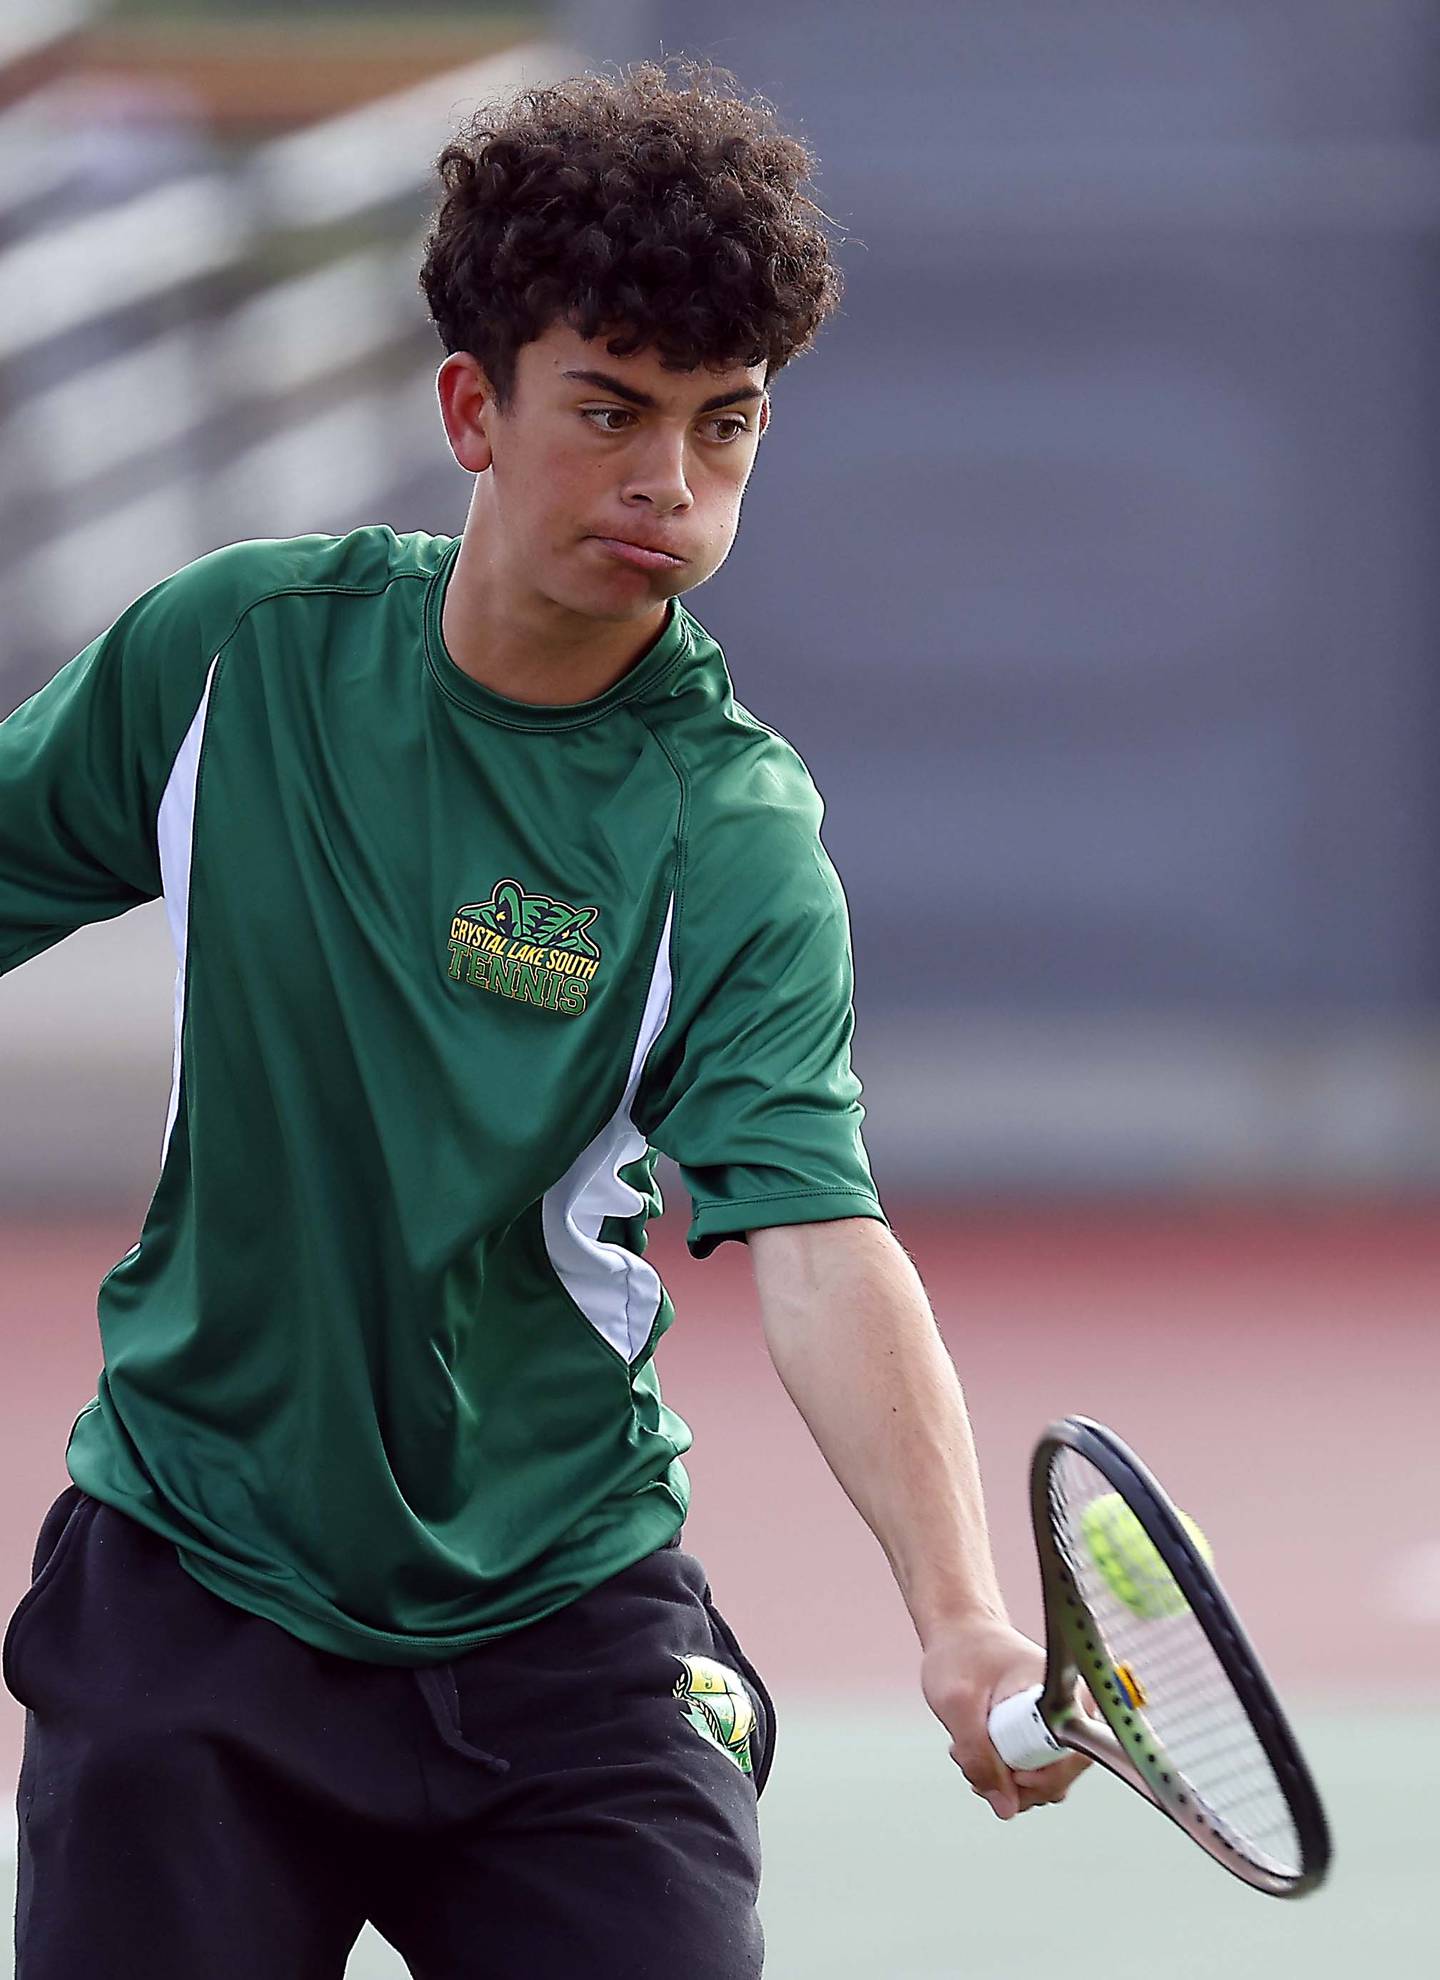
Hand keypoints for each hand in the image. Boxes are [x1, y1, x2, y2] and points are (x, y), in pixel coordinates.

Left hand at [920, 1615, 1091, 1820]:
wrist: (960, 1634)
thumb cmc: (960, 1655)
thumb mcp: (956, 1703)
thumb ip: (977, 1754)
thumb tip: (1006, 1809)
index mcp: (1064, 1688)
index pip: (1074, 1754)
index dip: (1042, 1777)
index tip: (1007, 1775)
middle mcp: (1073, 1708)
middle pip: (1060, 1775)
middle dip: (1013, 1784)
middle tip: (971, 1766)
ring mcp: (1061, 1722)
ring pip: (1045, 1780)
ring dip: (1004, 1780)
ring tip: (967, 1752)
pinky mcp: (1047, 1733)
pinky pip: (1034, 1770)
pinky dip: (1004, 1772)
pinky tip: (978, 1753)